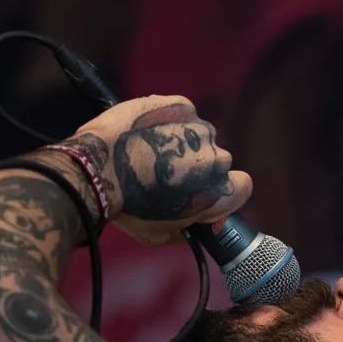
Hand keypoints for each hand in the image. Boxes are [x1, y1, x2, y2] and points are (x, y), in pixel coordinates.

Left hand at [63, 95, 251, 245]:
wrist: (99, 169)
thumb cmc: (128, 207)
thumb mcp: (160, 236)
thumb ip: (187, 228)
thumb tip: (193, 223)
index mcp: (219, 193)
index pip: (243, 185)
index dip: (226, 187)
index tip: (205, 188)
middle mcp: (217, 159)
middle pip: (217, 160)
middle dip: (197, 165)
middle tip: (166, 171)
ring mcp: (200, 128)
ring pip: (199, 134)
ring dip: (182, 140)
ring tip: (151, 149)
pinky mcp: (180, 105)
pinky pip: (182, 112)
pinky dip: (168, 118)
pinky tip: (146, 130)